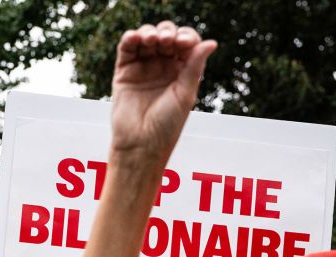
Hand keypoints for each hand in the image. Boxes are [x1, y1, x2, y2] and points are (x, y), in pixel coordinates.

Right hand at [110, 21, 216, 160]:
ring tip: (151, 40)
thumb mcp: (185, 94)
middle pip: (166, 36)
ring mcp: (143, 68)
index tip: (184, 43)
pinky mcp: (124, 72)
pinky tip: (135, 38)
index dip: (186, 37)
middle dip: (167, 33)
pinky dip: (130, 37)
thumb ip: (195, 66)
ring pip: (146, 38)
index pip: (185, 43)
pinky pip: (126, 48)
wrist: (140, 145)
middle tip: (167, 42)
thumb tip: (211, 42)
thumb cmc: (166, 126)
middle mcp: (162, 67)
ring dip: (149, 32)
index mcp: (182, 72)